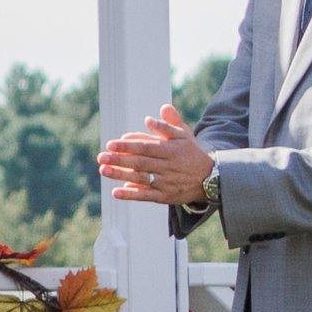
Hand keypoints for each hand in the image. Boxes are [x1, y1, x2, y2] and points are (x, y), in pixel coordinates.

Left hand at [100, 103, 214, 206]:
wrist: (210, 178)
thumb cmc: (191, 153)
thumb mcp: (184, 135)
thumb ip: (169, 124)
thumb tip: (154, 114)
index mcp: (171, 149)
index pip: (146, 147)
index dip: (128, 146)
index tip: (111, 144)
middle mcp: (168, 166)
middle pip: (141, 162)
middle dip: (119, 160)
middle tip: (101, 157)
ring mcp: (167, 182)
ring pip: (141, 178)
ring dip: (121, 175)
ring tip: (103, 170)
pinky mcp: (166, 197)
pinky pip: (146, 196)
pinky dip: (131, 194)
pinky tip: (115, 192)